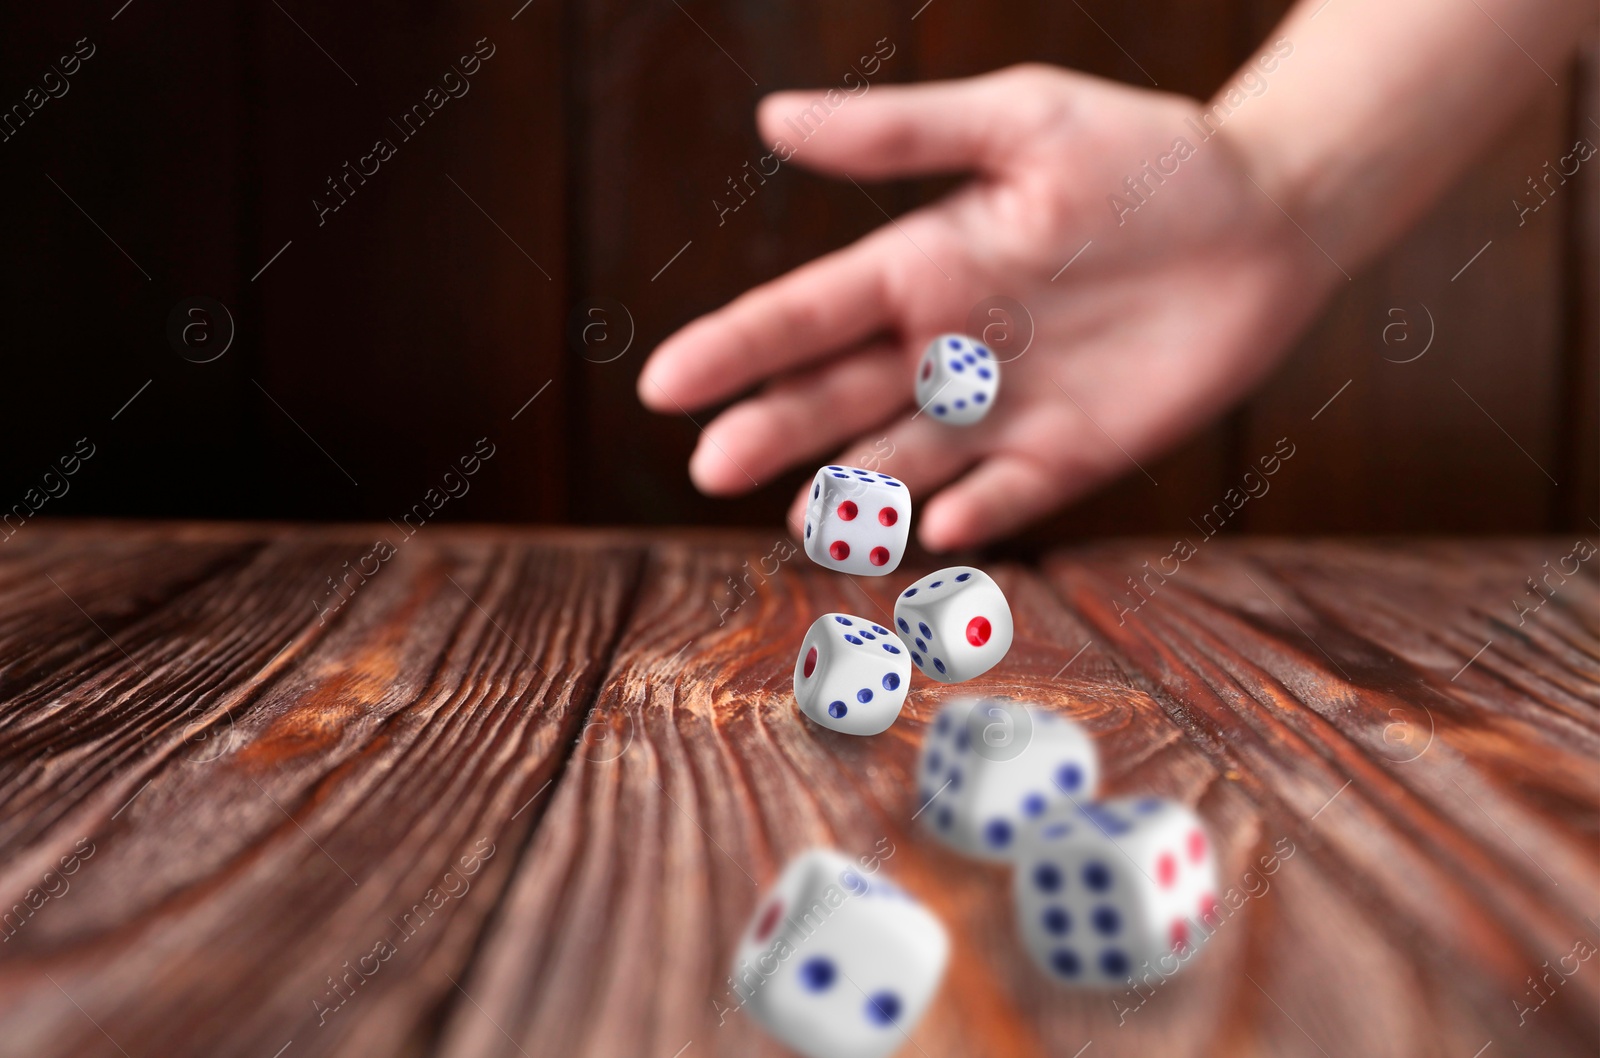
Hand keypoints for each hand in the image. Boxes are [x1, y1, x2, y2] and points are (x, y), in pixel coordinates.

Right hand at [637, 64, 1342, 549]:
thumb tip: (771, 118)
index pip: (807, 315)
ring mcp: (1003, 408)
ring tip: (805, 518)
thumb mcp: (1020, 122)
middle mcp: (944, 347)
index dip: (736, 348)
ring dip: (856, 490)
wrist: (1267, 219)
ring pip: (906, 459)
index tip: (664, 382)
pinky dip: (976, 512)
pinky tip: (942, 525)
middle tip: (712, 466)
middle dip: (776, 431)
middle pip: (839, 399)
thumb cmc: (1143, 156)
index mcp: (919, 268)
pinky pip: (1010, 492)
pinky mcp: (1070, 454)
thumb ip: (902, 133)